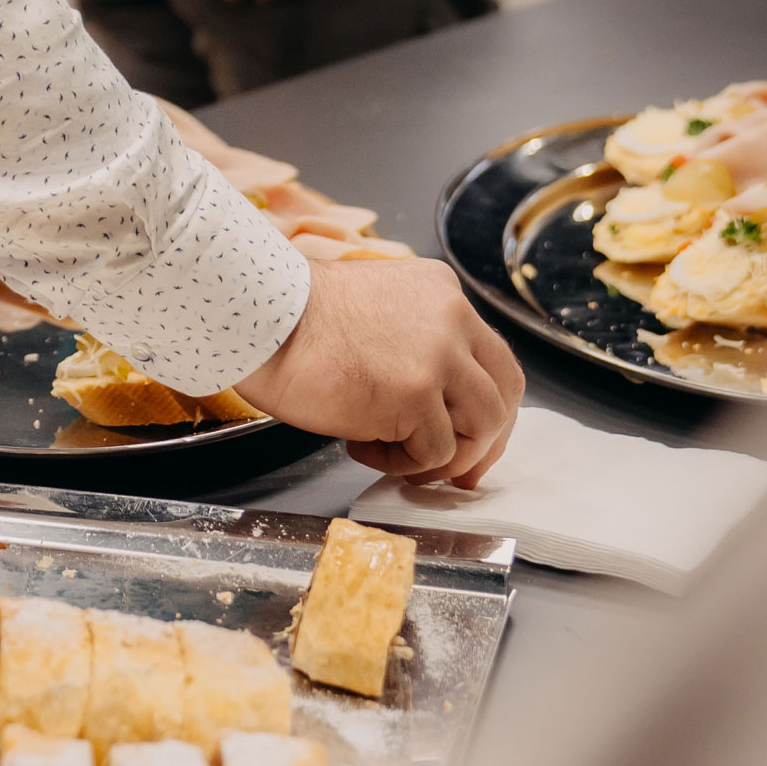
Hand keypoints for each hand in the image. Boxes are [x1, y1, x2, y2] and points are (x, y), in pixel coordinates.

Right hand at [235, 254, 523, 482]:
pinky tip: (361, 445)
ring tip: (395, 453)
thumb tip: (438, 404)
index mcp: (441, 293)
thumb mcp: (376, 310)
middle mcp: (452, 318)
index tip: (472, 438)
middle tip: (457, 472)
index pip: (493, 357)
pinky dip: (402, 464)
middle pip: (503, 392)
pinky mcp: (416, 394)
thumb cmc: (298, 319)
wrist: (262, 317)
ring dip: (444, 456)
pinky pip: (434, 452)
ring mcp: (438, 355)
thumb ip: (415, 341)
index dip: (488, 406)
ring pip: (481, 427)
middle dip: (487, 441)